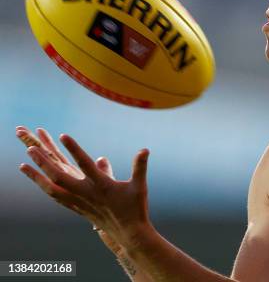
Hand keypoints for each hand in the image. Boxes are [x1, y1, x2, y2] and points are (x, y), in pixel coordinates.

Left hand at [17, 126, 152, 251]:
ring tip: (23, 165)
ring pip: (52, 189)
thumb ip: (140, 166)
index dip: (75, 149)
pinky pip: (56, 197)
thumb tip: (145, 149)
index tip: (64, 135)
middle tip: (31, 149)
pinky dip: (45, 187)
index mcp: (102, 186)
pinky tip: (38, 182)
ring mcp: (80, 202)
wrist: (129, 234)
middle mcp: (87, 194)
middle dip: (44, 163)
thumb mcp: (140, 186)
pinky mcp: (77, 208)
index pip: (85, 164)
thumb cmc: (135, 208)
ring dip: (37, 177)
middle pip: (60, 177)